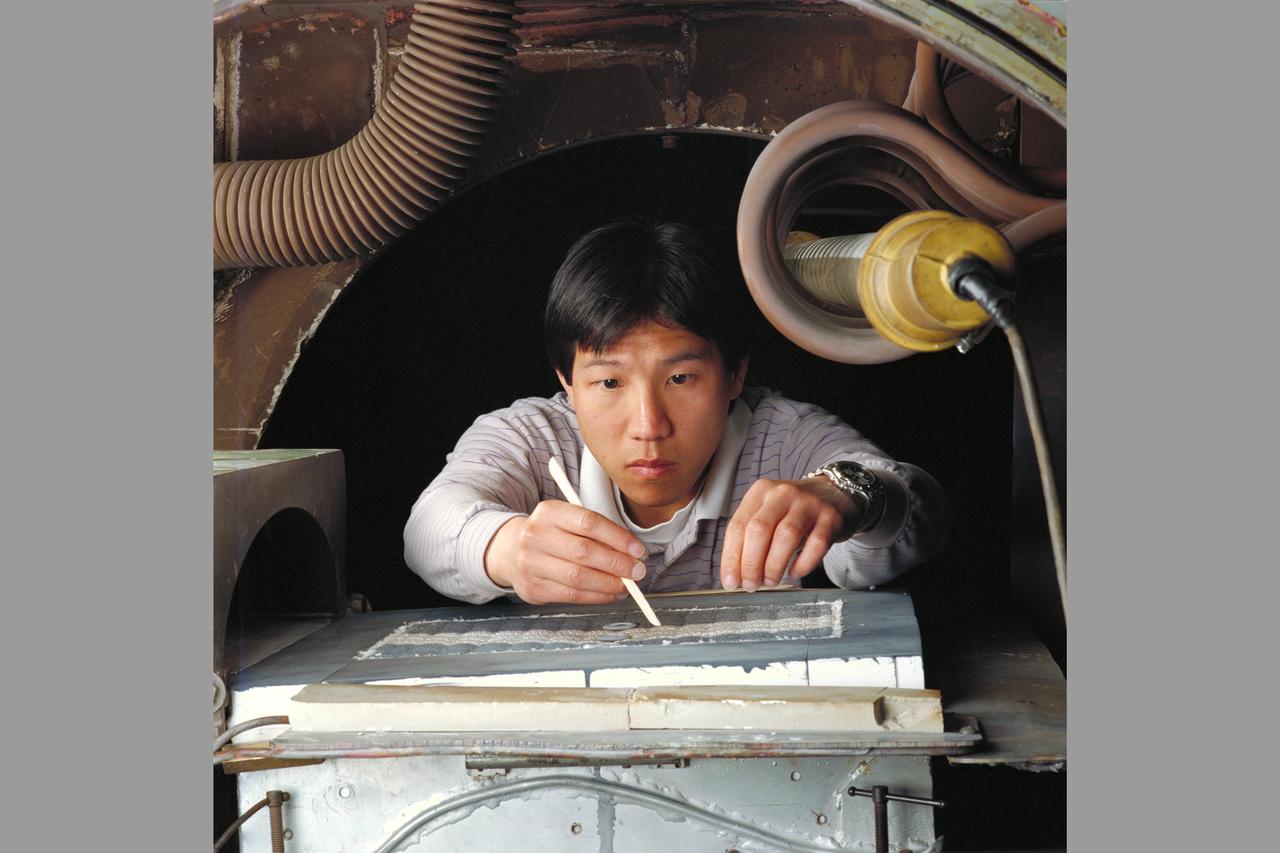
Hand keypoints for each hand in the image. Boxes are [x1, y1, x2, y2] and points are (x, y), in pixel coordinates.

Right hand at [484, 500, 648, 604]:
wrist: (511, 551)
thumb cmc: (551, 535)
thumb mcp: (568, 520)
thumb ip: (596, 532)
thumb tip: (631, 554)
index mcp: (549, 512)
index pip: (589, 522)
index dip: (618, 538)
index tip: (637, 550)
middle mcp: (535, 535)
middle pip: (584, 551)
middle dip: (617, 564)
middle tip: (638, 571)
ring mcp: (531, 563)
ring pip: (578, 577)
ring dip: (609, 584)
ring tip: (627, 585)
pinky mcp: (533, 588)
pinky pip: (571, 595)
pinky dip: (597, 596)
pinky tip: (610, 593)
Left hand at [720, 477, 859, 590]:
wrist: (834, 493)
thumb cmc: (794, 510)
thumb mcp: (768, 512)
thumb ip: (751, 537)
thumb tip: (736, 574)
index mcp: (761, 492)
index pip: (738, 526)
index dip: (731, 557)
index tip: (730, 580)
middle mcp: (783, 494)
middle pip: (759, 530)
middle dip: (751, 563)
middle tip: (750, 584)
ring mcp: (808, 503)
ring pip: (786, 536)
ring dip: (774, 566)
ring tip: (770, 581)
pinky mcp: (830, 517)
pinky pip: (816, 544)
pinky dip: (802, 564)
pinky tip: (794, 573)